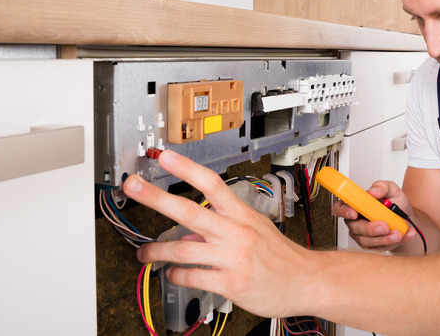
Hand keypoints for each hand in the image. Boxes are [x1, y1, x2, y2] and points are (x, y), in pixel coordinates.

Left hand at [123, 150, 311, 318]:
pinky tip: (173, 274)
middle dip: (155, 198)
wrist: (305, 281)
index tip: (165, 156)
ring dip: (156, 251)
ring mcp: (232, 258)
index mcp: (242, 214)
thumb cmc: (280, 256)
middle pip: (189, 211)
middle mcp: (236, 232)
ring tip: (145, 253)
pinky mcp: (230, 283)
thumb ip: (223, 226)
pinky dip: (176, 275)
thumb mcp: (256, 229)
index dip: (186, 168)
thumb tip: (192, 232)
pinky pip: (192, 277)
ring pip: (182, 249)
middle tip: (133, 186)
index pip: (211, 183)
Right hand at [330, 180, 417, 251]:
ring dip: (384, 238)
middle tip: (385, 226)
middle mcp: (356, 221)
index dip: (343, 211)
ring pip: (367, 241)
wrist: (406, 219)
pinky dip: (394, 241)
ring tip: (398, 232)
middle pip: (355, 228)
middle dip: (370, 228)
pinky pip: (380, 247)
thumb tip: (373, 191)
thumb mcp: (392, 190)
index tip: (354, 213)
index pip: (339, 208)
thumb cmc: (395, 203)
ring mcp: (363, 235)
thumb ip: (382, 187)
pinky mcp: (373, 246)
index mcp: (355, 205)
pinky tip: (404, 234)